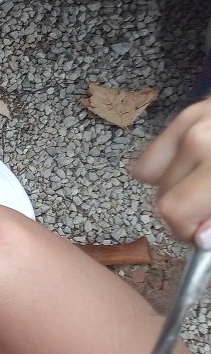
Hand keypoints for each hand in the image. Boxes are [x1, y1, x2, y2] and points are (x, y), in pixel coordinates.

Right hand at [131, 98, 210, 244]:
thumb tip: (200, 238)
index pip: (173, 210)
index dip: (185, 232)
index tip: (201, 238)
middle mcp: (196, 139)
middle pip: (161, 198)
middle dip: (181, 215)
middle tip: (202, 214)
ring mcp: (189, 123)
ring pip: (150, 176)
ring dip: (172, 191)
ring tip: (198, 190)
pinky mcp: (187, 115)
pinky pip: (154, 153)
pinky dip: (165, 169)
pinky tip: (190, 170)